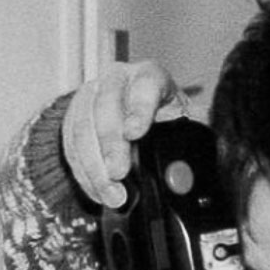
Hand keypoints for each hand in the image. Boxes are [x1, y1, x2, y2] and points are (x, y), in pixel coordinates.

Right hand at [62, 60, 185, 207]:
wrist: (139, 113)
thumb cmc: (167, 116)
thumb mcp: (187, 120)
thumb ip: (196, 134)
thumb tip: (198, 161)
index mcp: (149, 75)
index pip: (145, 84)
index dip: (139, 108)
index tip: (135, 133)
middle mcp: (116, 80)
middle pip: (106, 106)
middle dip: (110, 143)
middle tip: (117, 173)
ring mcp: (91, 97)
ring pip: (83, 127)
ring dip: (94, 165)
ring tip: (110, 194)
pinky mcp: (73, 118)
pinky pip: (71, 146)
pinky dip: (83, 172)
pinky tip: (96, 191)